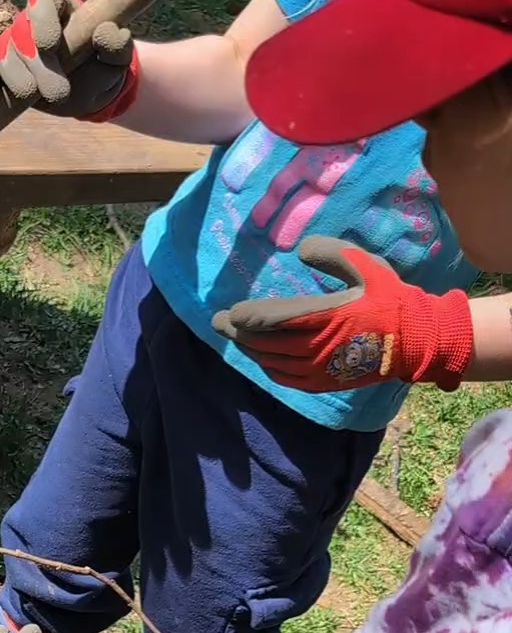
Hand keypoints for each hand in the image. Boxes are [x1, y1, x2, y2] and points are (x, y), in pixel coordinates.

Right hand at [0, 0, 137, 121]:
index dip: (42, 18)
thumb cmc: (101, 66)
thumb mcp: (117, 58)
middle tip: (58, 92)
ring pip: (3, 54)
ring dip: (16, 78)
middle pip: (22, 32)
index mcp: (59, 6)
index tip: (51, 45)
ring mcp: (12, 45)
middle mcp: (31, 22)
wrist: (87, 91)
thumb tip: (107, 32)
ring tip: (33, 96)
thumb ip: (117, 45)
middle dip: (36, 64)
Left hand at [211, 236, 473, 391]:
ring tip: (235, 338)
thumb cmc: (389, 299)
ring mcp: (317, 369)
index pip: (271, 320)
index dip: (246, 318)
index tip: (228, 313)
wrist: (414, 341)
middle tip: (219, 324)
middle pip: (264, 343)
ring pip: (271, 362)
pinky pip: (286, 378)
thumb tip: (300, 250)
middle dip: (238, 334)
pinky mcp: (323, 382)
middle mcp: (315, 347)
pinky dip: (268, 368)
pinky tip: (262, 359)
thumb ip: (331, 253)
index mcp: (323, 316)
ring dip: (250, 351)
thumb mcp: (364, 265)